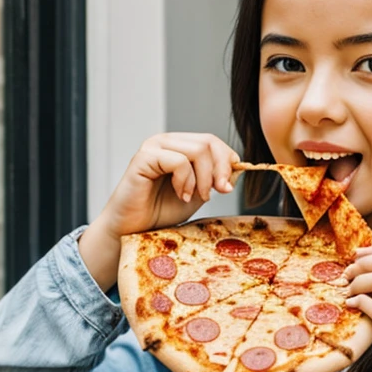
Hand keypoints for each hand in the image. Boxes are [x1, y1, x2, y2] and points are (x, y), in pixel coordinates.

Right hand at [100, 133, 240, 240]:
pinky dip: (186, 181)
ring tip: (193, 197)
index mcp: (179, 145)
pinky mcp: (143, 158)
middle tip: (218, 193)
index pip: (211, 140)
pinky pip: (178, 161)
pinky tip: (180, 195)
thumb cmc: (160, 211)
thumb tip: (238, 166)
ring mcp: (153, 147)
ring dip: (203, 178)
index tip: (228, 186)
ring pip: (197, 150)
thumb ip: (215, 179)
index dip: (226, 161)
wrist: (133, 230)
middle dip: (219, 169)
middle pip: (208, 142)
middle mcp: (166, 141)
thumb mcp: (198, 193)